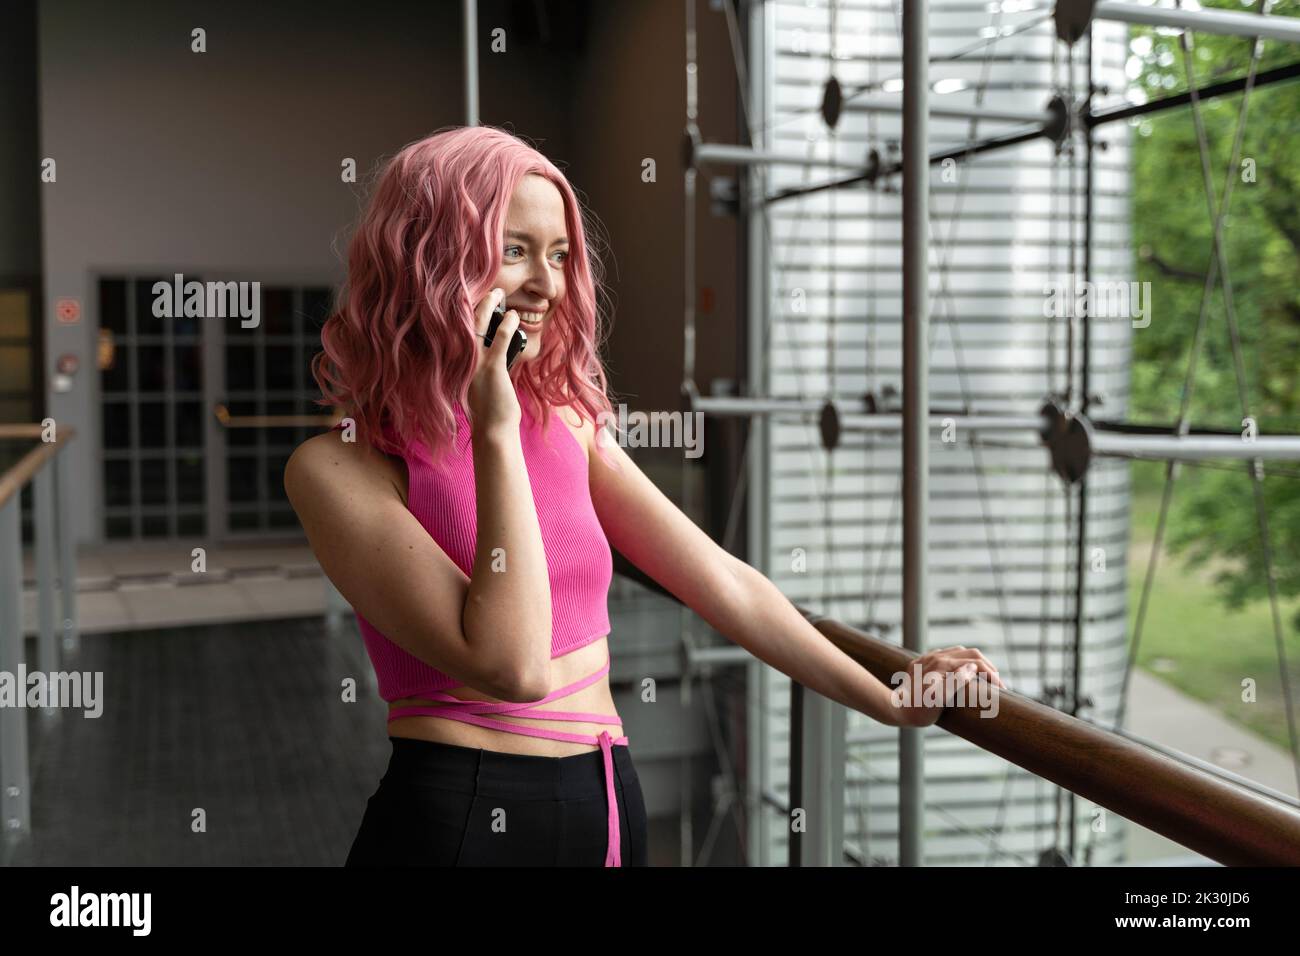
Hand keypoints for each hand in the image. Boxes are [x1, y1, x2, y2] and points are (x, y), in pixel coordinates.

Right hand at [467, 287, 521, 434]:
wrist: (493, 430)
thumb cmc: (492, 408)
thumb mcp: (483, 383)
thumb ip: (487, 363)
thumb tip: (502, 345)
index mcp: (460, 364)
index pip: (461, 331)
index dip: (467, 311)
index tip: (476, 297)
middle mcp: (464, 362)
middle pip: (467, 323)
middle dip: (478, 303)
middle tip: (490, 290)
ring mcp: (476, 365)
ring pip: (480, 326)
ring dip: (491, 307)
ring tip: (499, 294)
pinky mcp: (492, 369)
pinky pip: (499, 340)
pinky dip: (507, 325)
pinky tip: (513, 316)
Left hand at [889, 645, 1005, 727]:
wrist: (895, 708)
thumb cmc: (919, 709)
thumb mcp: (939, 699)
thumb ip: (957, 681)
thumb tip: (973, 668)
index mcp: (943, 665)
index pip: (976, 663)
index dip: (992, 674)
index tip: (1001, 689)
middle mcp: (936, 657)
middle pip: (971, 653)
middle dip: (987, 666)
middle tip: (997, 682)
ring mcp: (929, 658)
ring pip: (960, 651)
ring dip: (975, 661)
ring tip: (984, 677)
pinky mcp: (923, 663)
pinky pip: (946, 655)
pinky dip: (960, 661)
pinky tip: (963, 672)